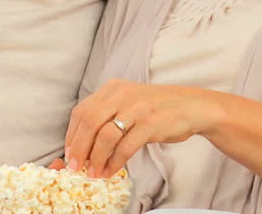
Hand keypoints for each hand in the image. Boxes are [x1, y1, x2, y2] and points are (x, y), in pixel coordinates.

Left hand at [63, 79, 216, 178]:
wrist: (191, 107)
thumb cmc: (156, 109)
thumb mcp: (128, 103)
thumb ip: (107, 116)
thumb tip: (83, 144)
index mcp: (112, 88)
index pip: (82, 111)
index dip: (72, 134)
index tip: (70, 153)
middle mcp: (121, 94)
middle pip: (89, 122)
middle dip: (79, 148)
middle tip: (75, 166)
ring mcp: (136, 108)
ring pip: (105, 135)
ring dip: (96, 158)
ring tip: (93, 172)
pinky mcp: (150, 123)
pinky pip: (125, 146)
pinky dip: (115, 162)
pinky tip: (111, 171)